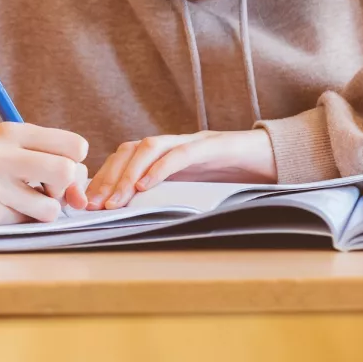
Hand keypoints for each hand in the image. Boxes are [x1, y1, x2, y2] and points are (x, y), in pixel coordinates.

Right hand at [0, 123, 88, 224]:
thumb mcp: (10, 146)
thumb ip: (49, 159)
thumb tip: (82, 196)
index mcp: (13, 131)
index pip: (73, 144)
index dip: (76, 161)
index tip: (61, 167)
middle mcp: (2, 153)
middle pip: (65, 171)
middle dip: (65, 187)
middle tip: (49, 189)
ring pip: (50, 208)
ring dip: (44, 210)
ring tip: (25, 202)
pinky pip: (23, 223)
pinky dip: (21, 220)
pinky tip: (3, 208)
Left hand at [86, 129, 276, 210]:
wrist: (276, 158)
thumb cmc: (236, 176)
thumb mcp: (197, 187)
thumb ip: (170, 194)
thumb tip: (134, 219)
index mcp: (168, 153)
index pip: (126, 157)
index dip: (104, 176)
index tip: (86, 203)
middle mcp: (176, 143)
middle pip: (131, 150)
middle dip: (108, 176)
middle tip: (94, 205)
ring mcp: (194, 141)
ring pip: (151, 147)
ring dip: (128, 173)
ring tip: (115, 200)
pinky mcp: (214, 146)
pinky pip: (182, 153)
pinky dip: (161, 168)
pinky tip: (146, 186)